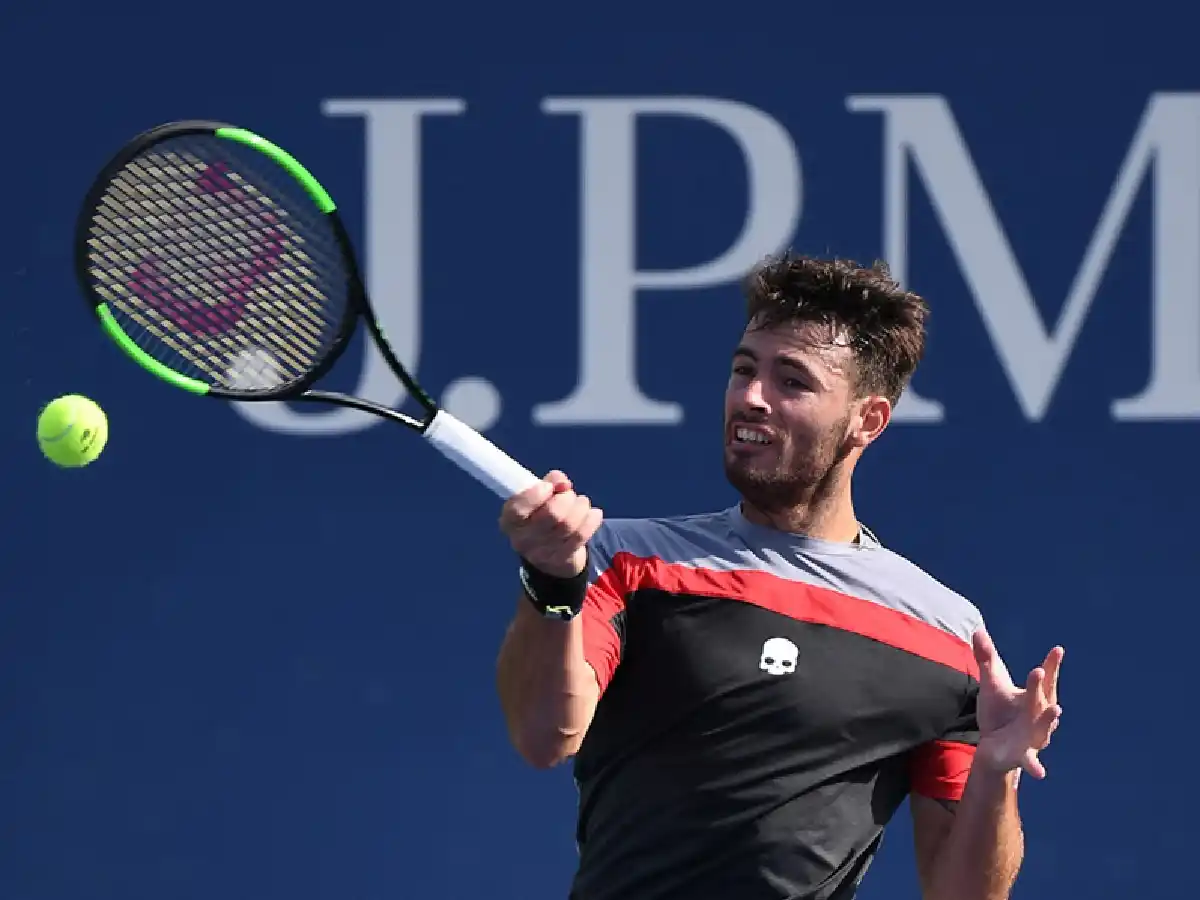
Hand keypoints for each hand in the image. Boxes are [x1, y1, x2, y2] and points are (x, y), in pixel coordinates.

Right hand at [499, 470, 602, 578]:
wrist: (549, 556)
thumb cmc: (541, 516)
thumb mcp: (537, 499)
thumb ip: (548, 484)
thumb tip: (563, 483)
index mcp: (510, 521)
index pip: (518, 509)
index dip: (536, 494)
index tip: (548, 486)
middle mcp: (523, 540)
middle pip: (552, 514)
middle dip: (566, 497)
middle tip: (568, 493)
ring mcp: (543, 553)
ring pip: (569, 524)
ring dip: (581, 507)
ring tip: (581, 503)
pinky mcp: (563, 559)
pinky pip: (582, 535)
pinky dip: (592, 519)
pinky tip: (593, 514)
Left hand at [972, 627, 1063, 779]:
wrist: (993, 746)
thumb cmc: (997, 712)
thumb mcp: (991, 683)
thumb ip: (986, 658)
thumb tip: (977, 630)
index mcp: (1033, 697)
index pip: (1044, 679)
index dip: (1051, 665)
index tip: (1058, 649)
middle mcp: (1037, 715)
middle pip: (1041, 699)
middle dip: (1040, 687)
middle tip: (1038, 671)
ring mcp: (1033, 736)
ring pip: (1043, 728)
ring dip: (1049, 720)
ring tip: (1057, 709)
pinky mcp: (1022, 754)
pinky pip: (1030, 761)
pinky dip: (1035, 766)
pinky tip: (1041, 774)